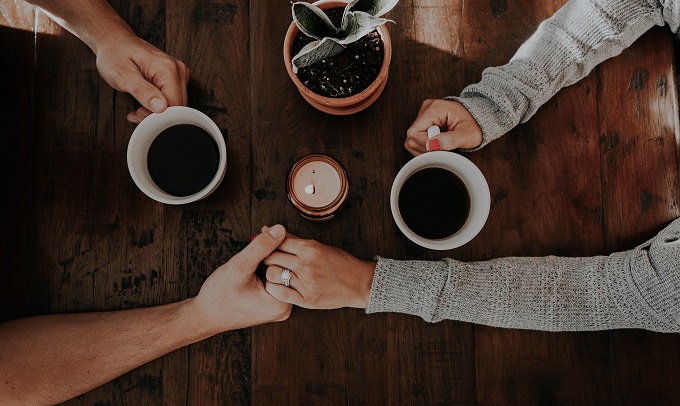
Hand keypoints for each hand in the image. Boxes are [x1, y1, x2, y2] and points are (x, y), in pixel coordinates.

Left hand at [94, 31, 188, 122]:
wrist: (114, 41)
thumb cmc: (115, 54)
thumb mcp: (123, 74)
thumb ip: (142, 91)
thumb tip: (160, 107)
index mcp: (168, 69)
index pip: (174, 105)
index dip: (158, 116)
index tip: (139, 114)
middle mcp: (177, 70)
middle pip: (178, 106)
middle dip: (157, 115)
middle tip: (137, 112)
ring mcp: (178, 73)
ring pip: (176, 105)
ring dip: (157, 112)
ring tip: (139, 106)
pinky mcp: (175, 77)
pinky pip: (173, 99)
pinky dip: (159, 106)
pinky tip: (146, 102)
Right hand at [191, 224, 291, 332]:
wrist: (206, 316)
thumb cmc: (219, 295)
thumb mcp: (240, 266)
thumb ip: (261, 247)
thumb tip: (281, 229)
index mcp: (281, 302)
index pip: (290, 264)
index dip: (278, 244)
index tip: (265, 232)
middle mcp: (285, 308)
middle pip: (287, 269)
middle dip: (274, 250)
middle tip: (260, 236)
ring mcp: (279, 308)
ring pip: (280, 273)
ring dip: (270, 258)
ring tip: (255, 251)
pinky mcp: (272, 305)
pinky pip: (275, 281)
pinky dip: (266, 268)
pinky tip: (255, 263)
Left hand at [262, 234, 376, 308]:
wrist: (358, 283)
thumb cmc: (339, 262)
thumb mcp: (318, 246)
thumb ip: (293, 240)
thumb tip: (269, 229)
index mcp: (309, 248)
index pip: (278, 242)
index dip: (268, 244)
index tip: (265, 247)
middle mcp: (306, 264)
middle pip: (271, 257)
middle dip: (266, 258)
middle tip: (265, 261)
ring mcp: (306, 283)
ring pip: (272, 274)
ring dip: (269, 273)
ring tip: (274, 273)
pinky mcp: (306, 299)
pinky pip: (279, 293)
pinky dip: (274, 288)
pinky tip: (277, 286)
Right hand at [405, 99, 482, 155]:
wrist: (479, 118)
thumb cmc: (475, 125)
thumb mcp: (467, 135)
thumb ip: (450, 140)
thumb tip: (431, 145)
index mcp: (435, 108)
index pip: (415, 132)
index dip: (426, 145)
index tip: (442, 147)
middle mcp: (426, 108)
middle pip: (411, 137)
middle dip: (427, 148)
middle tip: (444, 146)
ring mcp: (424, 113)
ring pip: (412, 140)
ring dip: (426, 148)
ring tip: (442, 144)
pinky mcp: (424, 120)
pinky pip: (416, 138)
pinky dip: (426, 145)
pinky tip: (438, 142)